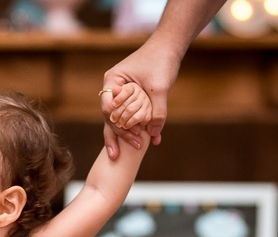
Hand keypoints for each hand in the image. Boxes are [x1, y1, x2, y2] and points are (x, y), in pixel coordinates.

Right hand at [101, 43, 179, 158]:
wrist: (170, 46)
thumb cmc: (161, 61)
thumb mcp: (160, 87)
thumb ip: (157, 111)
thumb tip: (153, 134)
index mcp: (112, 82)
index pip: (108, 108)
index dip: (117, 124)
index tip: (130, 134)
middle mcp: (114, 89)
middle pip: (112, 117)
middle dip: (122, 134)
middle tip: (134, 148)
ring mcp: (122, 94)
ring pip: (121, 119)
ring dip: (130, 134)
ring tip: (140, 148)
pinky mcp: (133, 98)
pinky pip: (133, 115)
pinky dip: (141, 126)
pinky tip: (153, 138)